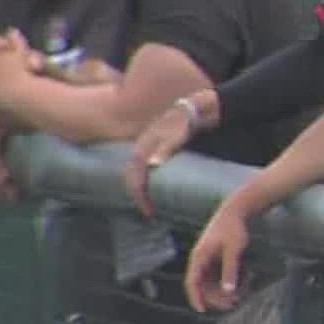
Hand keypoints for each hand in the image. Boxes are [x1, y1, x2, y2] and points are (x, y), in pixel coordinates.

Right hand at [125, 103, 199, 217]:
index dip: (139, 196)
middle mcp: (140, 151)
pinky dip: (146, 182)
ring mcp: (145, 151)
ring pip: (136, 174)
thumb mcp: (176, 136)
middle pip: (132, 178)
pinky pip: (144, 170)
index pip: (134, 178)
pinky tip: (155, 189)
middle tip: (150, 213)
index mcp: (142, 149)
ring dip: (140, 190)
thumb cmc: (183, 124)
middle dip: (138, 196)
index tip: (149, 212)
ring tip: (150, 205)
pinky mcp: (153, 151)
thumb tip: (150, 165)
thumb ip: (164, 150)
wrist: (191, 110)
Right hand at [184, 204, 250, 312]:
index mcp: (199, 257)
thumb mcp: (234, 250)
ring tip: (246, 290)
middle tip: (234, 304)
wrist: (236, 211)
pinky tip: (248, 276)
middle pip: (204, 286)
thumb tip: (228, 292)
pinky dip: (234, 278)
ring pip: (215, 282)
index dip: (196, 298)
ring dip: (228, 288)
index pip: (192, 282)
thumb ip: (231, 271)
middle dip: (218, 297)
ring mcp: (209, 260)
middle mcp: (201, 260)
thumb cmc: (234, 228)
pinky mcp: (217, 259)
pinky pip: (223, 275)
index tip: (202, 310)